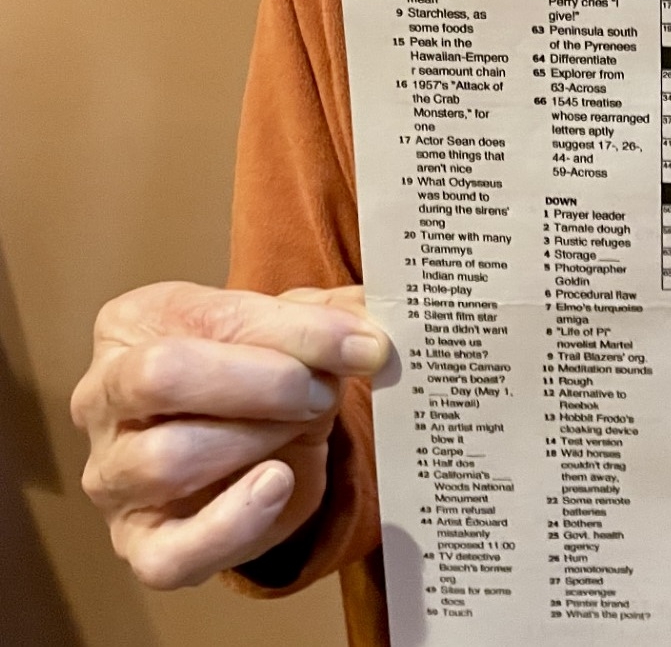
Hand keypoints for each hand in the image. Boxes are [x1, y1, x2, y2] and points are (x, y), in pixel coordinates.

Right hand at [71, 282, 389, 588]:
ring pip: (166, 459)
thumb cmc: (261, 367)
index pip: (207, 316)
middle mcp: (104, 396)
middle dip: (266, 382)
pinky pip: (169, 553)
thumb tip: (367, 335)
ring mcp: (112, 475)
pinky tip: (277, 485)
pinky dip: (231, 525)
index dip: (296, 332)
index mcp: (135, 322)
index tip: (361, 345)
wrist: (260, 436)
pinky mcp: (139, 544)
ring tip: (301, 427)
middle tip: (322, 390)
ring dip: (257, 441)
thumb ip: (330, 320)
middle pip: (162, 377)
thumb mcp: (295, 325)